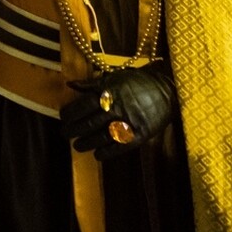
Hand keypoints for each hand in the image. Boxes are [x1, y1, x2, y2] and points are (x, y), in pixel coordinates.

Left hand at [61, 63, 176, 161]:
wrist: (167, 89)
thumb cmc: (138, 81)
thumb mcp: (114, 76)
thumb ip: (92, 83)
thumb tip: (70, 84)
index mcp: (109, 92)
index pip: (84, 104)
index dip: (71, 112)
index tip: (63, 117)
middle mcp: (117, 108)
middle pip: (90, 122)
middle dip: (74, 130)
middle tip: (64, 134)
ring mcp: (128, 122)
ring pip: (102, 136)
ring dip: (87, 143)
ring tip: (77, 146)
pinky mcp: (140, 134)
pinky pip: (121, 146)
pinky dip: (107, 152)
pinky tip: (97, 155)